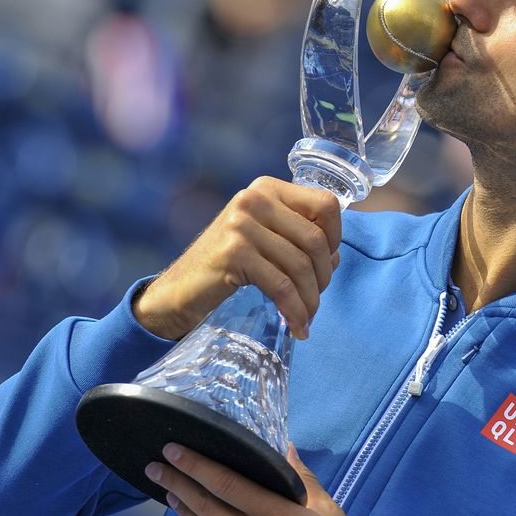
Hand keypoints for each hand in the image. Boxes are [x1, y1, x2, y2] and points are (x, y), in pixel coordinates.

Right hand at [134, 176, 340, 339]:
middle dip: (323, 276)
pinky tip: (297, 327)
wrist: (178, 291)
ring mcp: (242, 224)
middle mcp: (254, 198)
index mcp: (267, 188)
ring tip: (306, 318)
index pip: (325, 204)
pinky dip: (295, 310)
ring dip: (310, 299)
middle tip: (314, 301)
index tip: (328, 265)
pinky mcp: (234, 252)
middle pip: (315, 239)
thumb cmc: (226, 266)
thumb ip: (299, 240)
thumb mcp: (264, 242)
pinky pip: (281, 285)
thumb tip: (337, 256)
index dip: (336, 237)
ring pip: (300, 264)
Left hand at [145, 443, 373, 515]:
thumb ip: (303, 478)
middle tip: (156, 465)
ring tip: (166, 488)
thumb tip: (286, 449)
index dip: (196, 465)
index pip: (226, 484)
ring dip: (182, 506)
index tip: (176, 449)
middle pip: (205, 505)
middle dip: (177, 482)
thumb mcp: (327, 510)